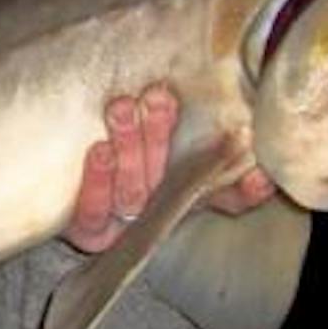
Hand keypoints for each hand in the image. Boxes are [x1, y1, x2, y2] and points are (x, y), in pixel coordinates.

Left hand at [62, 84, 274, 253]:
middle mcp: (160, 212)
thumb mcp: (165, 150)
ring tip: (121, 108)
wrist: (70, 208)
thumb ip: (200, 141)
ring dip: (129, 146)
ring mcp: (124, 226)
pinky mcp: (90, 232)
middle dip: (161, 134)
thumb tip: (244, 131)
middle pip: (170, 181)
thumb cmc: (127, 164)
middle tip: (156, 95)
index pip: (228, 198)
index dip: (245, 190)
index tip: (258, 172)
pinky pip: (93, 211)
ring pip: (132, 189)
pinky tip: (98, 150)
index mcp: (186, 196)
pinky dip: (97, 180)